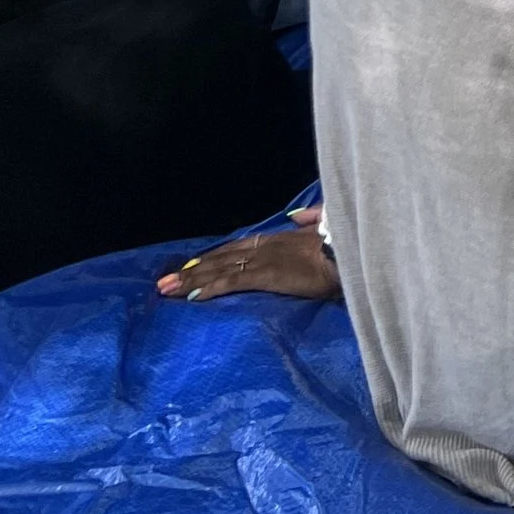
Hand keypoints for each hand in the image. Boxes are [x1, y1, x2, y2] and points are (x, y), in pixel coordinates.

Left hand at [159, 205, 340, 303]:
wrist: (349, 252)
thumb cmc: (341, 245)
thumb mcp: (323, 228)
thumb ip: (308, 221)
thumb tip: (297, 217)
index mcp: (277, 239)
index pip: (236, 248)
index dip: (212, 258)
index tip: (191, 266)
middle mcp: (264, 246)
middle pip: (221, 258)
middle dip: (191, 270)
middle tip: (164, 281)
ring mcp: (263, 260)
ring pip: (219, 269)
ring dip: (190, 280)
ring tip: (166, 290)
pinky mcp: (265, 275)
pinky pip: (232, 282)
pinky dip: (210, 288)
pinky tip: (191, 296)